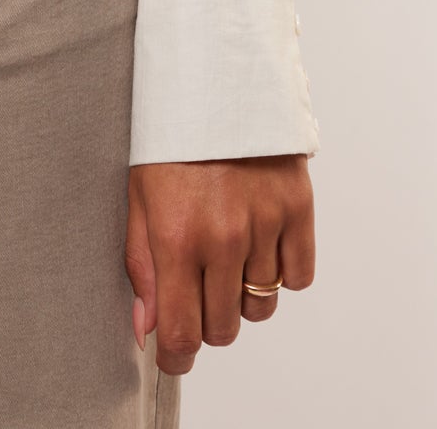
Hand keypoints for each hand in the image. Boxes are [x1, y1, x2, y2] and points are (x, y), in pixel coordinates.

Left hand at [126, 155, 314, 375]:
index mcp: (177, 237)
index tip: (172, 357)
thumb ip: (141, 265)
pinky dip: (281, 270)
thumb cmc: (170, 135)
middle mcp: (224, 238)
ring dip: (243, 295)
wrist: (216, 78)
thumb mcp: (138, 195)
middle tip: (197, 289)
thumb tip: (145, 327)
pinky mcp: (298, 210)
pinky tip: (260, 241)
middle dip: (207, 320)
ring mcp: (265, 225)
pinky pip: (297, 277)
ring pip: (261, 307)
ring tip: (227, 253)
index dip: (175, 358)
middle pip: (225, 328)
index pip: (182, 332)